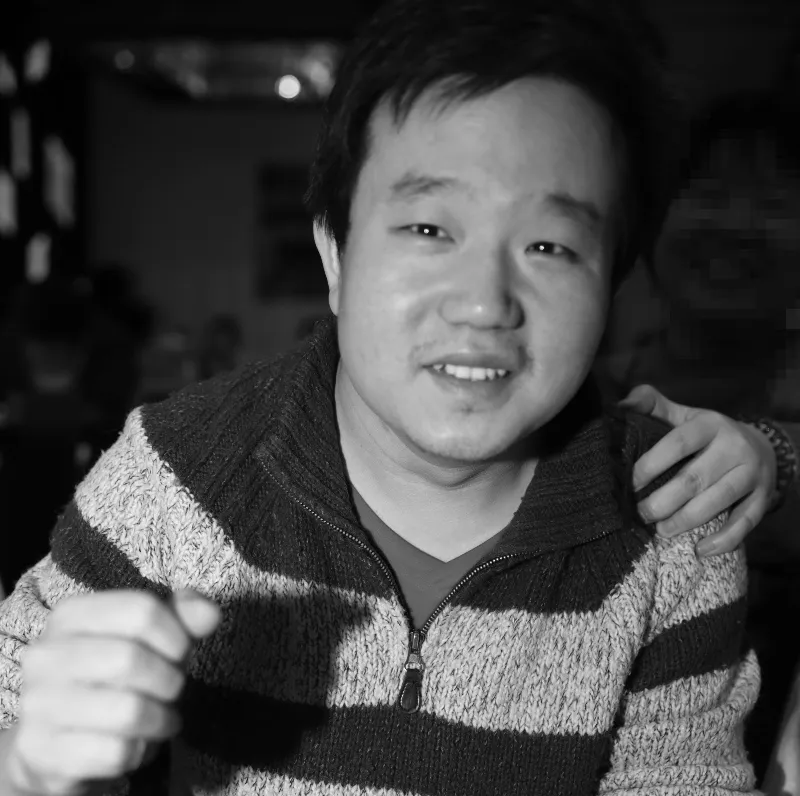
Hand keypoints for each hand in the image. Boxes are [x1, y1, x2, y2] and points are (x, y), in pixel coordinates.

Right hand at [5, 589, 219, 795]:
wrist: (56, 740)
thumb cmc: (114, 676)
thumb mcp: (151, 639)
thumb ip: (183, 618)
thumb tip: (210, 613)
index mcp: (70, 615)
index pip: (141, 610)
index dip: (176, 635)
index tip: (180, 653)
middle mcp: (44, 655)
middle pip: (131, 659)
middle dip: (169, 681)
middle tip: (172, 691)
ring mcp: (36, 704)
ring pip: (128, 711)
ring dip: (160, 719)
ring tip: (161, 719)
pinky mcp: (40, 751)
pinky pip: (116, 753)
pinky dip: (140, 751)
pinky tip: (136, 745)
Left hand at [620, 384, 775, 556]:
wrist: (761, 445)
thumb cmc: (707, 433)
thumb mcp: (682, 414)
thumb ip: (651, 405)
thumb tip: (619, 406)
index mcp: (710, 424)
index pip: (677, 443)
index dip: (650, 464)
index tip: (630, 483)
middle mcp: (734, 447)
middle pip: (694, 478)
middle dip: (663, 501)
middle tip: (640, 513)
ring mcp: (752, 474)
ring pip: (717, 502)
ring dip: (685, 521)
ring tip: (660, 531)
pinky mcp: (763, 498)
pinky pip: (745, 523)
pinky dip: (724, 540)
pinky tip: (700, 550)